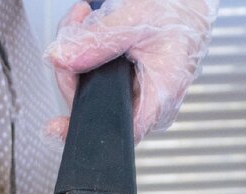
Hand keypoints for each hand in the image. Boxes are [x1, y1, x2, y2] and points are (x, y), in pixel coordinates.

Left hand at [46, 0, 216, 142]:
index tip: (56, 126)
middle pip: (92, 105)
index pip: (116, 129)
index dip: (84, 128)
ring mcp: (135, 98)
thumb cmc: (178, 18)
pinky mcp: (124, 88)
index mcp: (159, 98)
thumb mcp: (137, 22)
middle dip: (74, 68)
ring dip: (78, 55)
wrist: (189, 9)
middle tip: (76, 29)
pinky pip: (95, 81)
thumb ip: (97, 40)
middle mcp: (147, 105)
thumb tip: (61, 57)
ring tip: (86, 21)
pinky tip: (91, 31)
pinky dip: (86, 55)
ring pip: (89, 91)